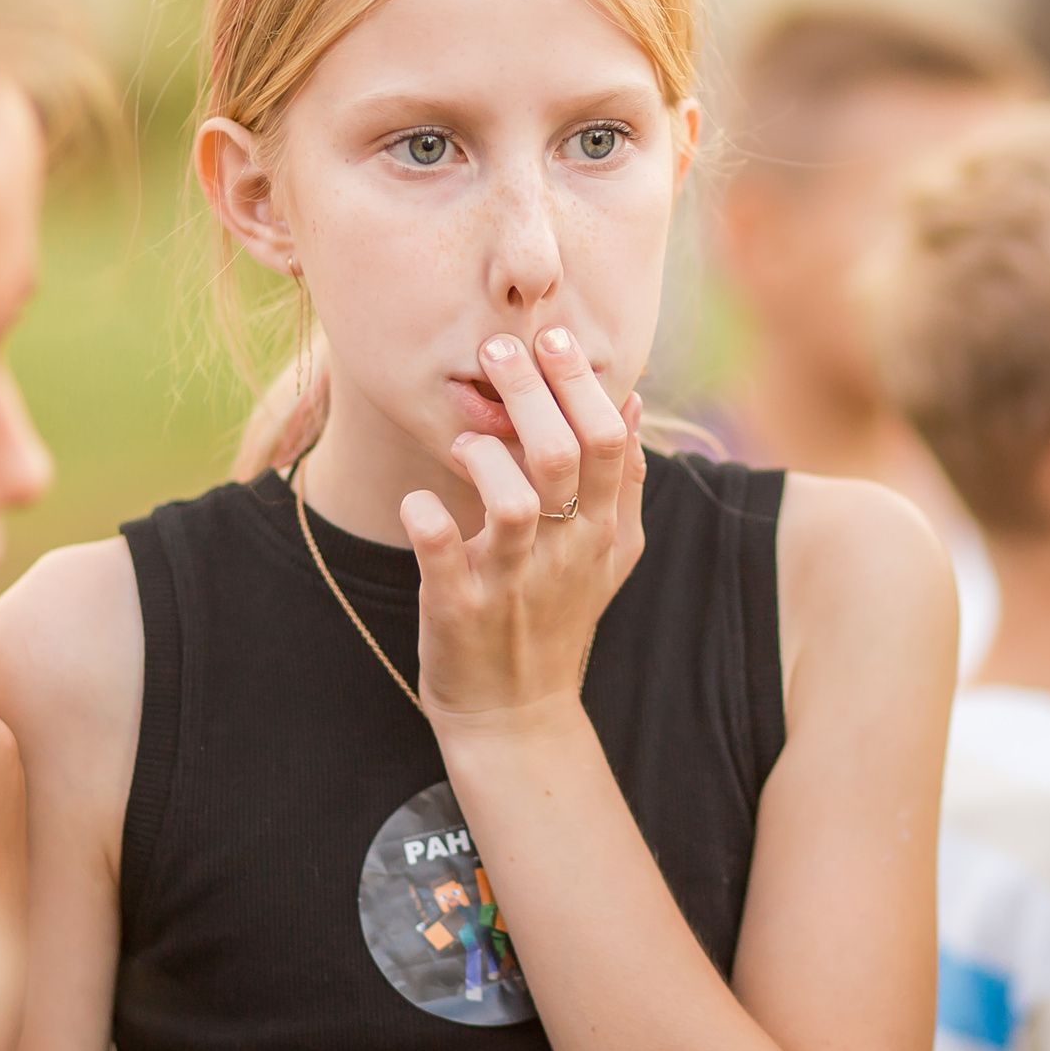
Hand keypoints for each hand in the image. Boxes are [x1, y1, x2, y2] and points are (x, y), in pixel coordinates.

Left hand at [402, 326, 647, 732]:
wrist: (515, 714)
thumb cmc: (555, 616)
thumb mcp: (609, 554)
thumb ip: (624, 480)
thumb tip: (630, 399)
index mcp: (603, 530)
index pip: (608, 438)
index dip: (579, 381)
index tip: (550, 336)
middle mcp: (565, 553)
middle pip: (559, 455)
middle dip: (528, 392)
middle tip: (495, 350)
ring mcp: (511, 582)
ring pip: (511, 503)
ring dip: (483, 456)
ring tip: (465, 441)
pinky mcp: (458, 608)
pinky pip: (440, 553)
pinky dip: (425, 519)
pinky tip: (418, 502)